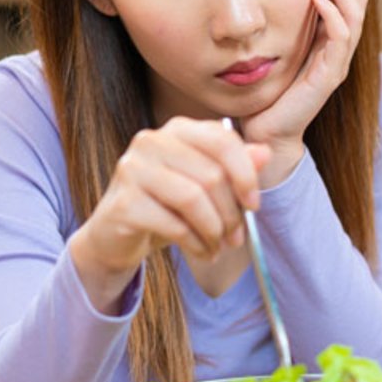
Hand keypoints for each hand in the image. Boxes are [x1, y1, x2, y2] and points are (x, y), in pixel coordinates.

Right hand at [67, 117, 269, 312]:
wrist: (116, 236)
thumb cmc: (166, 206)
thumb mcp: (205, 187)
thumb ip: (234, 168)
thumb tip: (265, 153)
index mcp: (177, 130)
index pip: (222, 141)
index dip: (245, 175)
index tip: (254, 205)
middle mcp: (151, 141)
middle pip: (211, 175)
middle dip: (231, 213)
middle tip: (236, 237)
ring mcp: (133, 169)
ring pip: (193, 199)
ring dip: (214, 231)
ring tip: (218, 247)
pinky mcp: (124, 202)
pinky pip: (174, 224)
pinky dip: (196, 243)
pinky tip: (202, 252)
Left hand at [241, 0, 368, 185]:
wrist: (265, 130)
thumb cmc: (268, 88)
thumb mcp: (278, 44)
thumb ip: (285, 20)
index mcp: (331, 39)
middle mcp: (340, 48)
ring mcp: (338, 62)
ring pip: (354, 14)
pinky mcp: (329, 76)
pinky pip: (339, 38)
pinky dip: (331, 14)